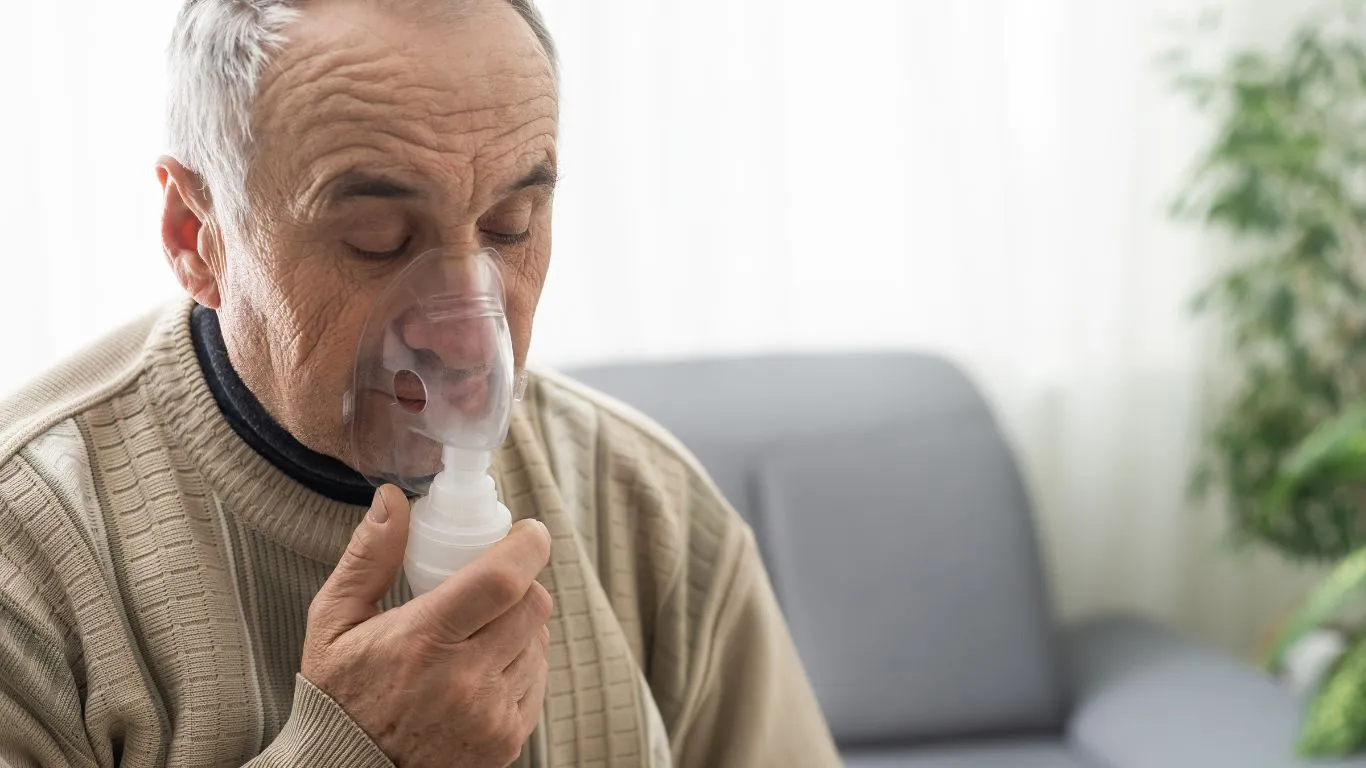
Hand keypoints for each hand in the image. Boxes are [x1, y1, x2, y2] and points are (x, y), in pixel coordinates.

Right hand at [301, 485, 552, 767]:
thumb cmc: (339, 696)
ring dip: (520, 626)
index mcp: (422, 641)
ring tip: (476, 635)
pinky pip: (538, 680)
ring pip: (540, 641)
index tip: (527, 532)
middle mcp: (464, 681)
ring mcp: (491, 715)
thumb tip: (393, 499)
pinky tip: (482, 671)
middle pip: (534, 605)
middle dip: (521, 583)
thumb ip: (367, 558)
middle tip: (491, 584)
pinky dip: (521, 665)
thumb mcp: (333, 623)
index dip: (528, 546)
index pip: (504, 580)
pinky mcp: (508, 740)